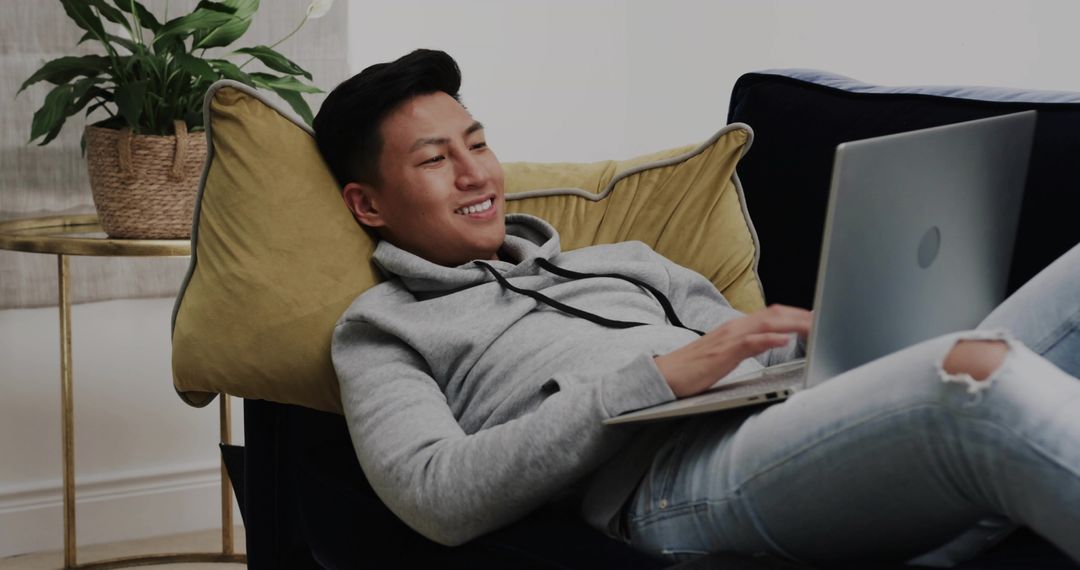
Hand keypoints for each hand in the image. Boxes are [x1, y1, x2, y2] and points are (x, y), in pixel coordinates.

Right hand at [654, 304, 812, 397]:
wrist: (664, 376)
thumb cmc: (693, 369)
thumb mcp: (726, 355)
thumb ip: (748, 346)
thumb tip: (773, 343)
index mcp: (736, 328)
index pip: (773, 315)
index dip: (798, 314)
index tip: (819, 319)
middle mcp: (734, 328)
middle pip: (775, 314)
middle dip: (803, 316)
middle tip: (828, 319)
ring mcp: (728, 338)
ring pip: (767, 323)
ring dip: (795, 323)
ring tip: (817, 326)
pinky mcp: (722, 352)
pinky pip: (750, 342)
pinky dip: (770, 338)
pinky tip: (786, 338)